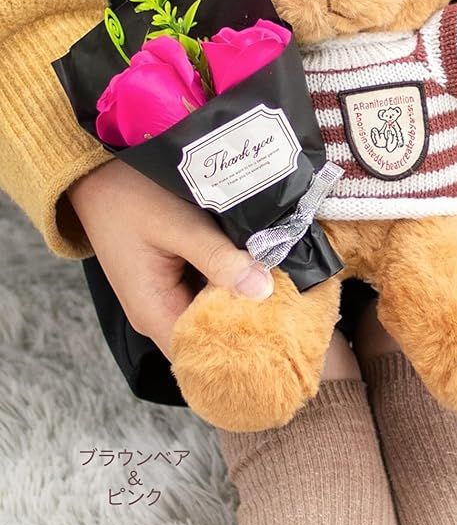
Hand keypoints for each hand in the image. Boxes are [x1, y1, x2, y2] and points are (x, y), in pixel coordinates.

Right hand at [68, 160, 272, 359]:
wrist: (97, 172)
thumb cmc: (132, 197)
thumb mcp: (179, 225)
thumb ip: (218, 259)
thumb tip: (262, 290)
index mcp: (153, 311)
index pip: (203, 352)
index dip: (241, 346)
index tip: (280, 334)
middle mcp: (157, 313)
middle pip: (211, 336)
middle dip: (249, 324)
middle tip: (291, 310)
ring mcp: (166, 297)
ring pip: (212, 315)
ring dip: (242, 304)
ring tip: (283, 294)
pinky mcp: (173, 280)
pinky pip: (207, 294)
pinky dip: (231, 286)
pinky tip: (259, 275)